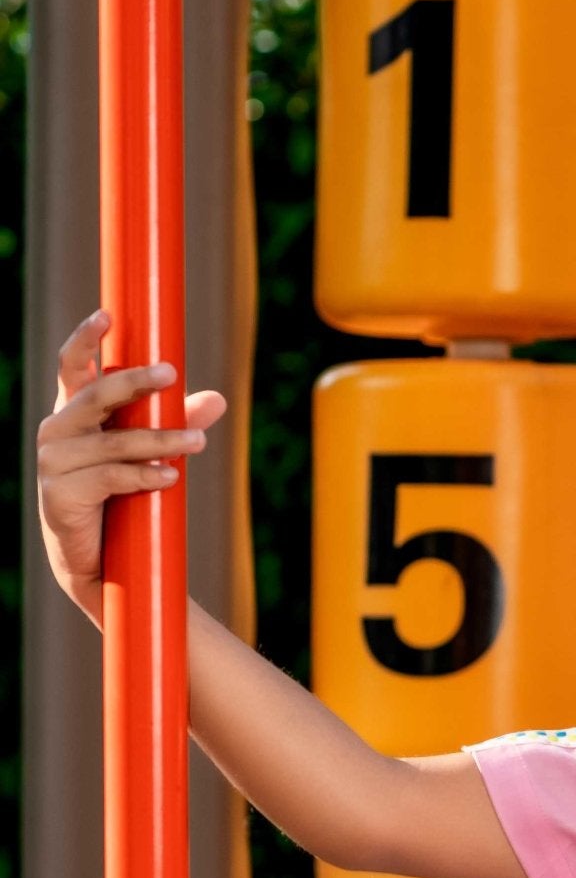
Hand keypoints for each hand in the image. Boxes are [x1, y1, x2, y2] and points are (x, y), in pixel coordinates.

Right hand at [37, 308, 227, 625]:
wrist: (101, 562)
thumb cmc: (123, 498)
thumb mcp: (152, 452)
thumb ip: (179, 422)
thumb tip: (219, 399)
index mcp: (75, 412)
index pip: (74, 367)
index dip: (87, 339)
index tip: (108, 315)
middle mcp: (58, 430)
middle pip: (97, 395)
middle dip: (135, 383)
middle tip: (172, 374)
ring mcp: (54, 462)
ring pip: (114, 442)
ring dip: (160, 441)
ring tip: (198, 442)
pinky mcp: (60, 494)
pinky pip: (110, 478)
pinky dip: (143, 476)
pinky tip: (169, 477)